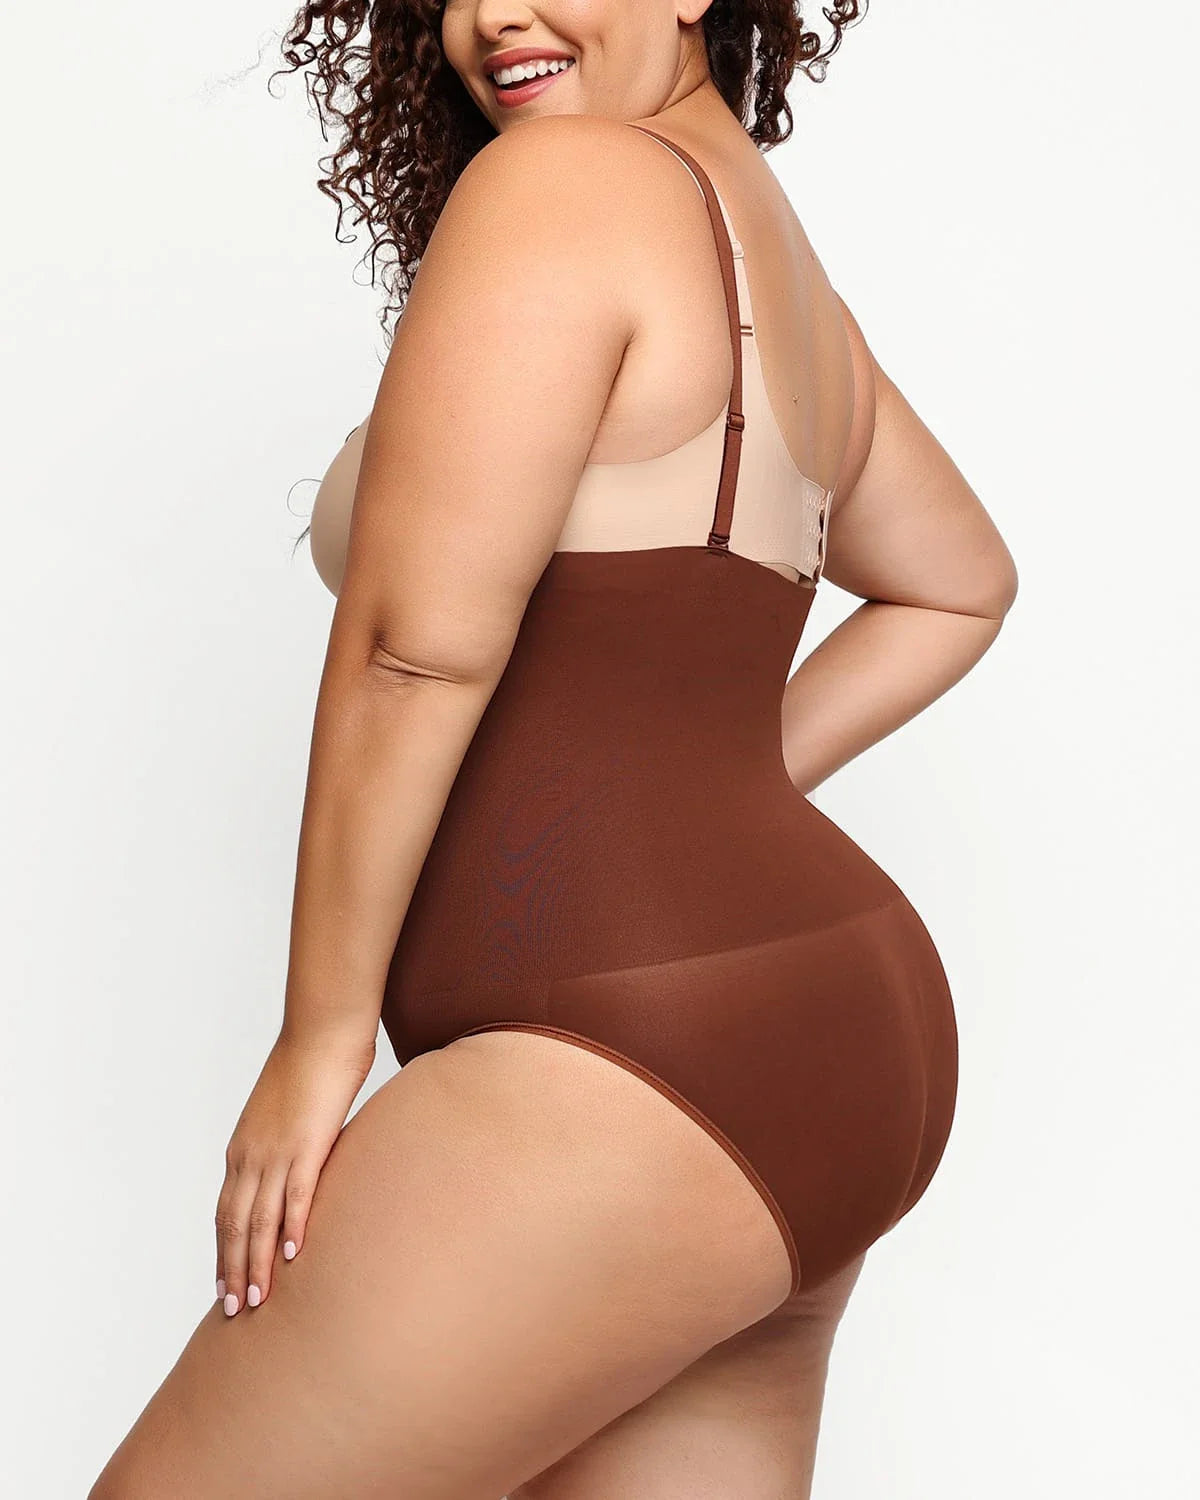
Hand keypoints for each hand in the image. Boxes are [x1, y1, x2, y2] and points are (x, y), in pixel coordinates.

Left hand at [215, 1023, 375, 1315]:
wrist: (322, 1030)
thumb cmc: (311, 1065)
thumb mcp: (287, 1114)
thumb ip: (287, 1145)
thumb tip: (299, 1168)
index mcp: (243, 1149)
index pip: (226, 1212)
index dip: (224, 1251)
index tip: (225, 1283)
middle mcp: (250, 1155)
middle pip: (234, 1224)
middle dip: (232, 1269)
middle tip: (234, 1310)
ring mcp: (277, 1150)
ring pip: (258, 1219)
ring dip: (256, 1263)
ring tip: (258, 1301)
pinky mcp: (308, 1144)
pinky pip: (296, 1195)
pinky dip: (291, 1229)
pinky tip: (292, 1257)